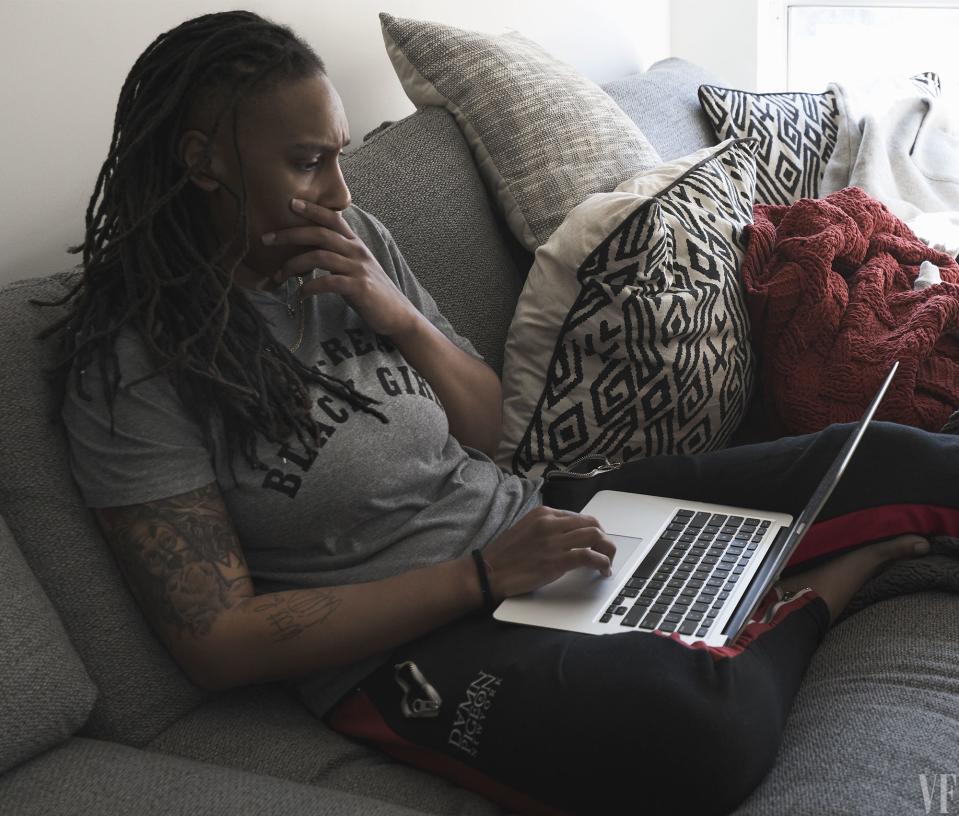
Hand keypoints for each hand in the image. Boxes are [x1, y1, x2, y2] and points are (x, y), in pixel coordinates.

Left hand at [262, 199, 419, 336]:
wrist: (397, 314)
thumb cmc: (372, 292)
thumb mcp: (356, 266)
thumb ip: (338, 255)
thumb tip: (312, 250)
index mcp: (355, 243)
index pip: (332, 218)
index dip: (312, 209)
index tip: (291, 202)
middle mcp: (356, 251)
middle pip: (319, 234)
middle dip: (290, 234)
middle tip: (266, 239)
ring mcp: (358, 269)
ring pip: (319, 257)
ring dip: (293, 265)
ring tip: (279, 275)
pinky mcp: (358, 288)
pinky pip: (327, 283)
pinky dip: (309, 288)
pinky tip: (299, 295)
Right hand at [475, 506, 616, 601]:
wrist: (487, 572)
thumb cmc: (503, 556)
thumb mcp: (525, 530)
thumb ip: (546, 529)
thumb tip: (569, 537)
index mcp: (543, 514)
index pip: (579, 516)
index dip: (593, 530)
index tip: (596, 542)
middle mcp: (550, 523)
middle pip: (592, 523)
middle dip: (604, 538)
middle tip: (606, 551)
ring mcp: (554, 542)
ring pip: (595, 536)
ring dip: (608, 550)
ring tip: (608, 562)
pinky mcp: (556, 561)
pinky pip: (590, 556)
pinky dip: (603, 563)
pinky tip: (603, 571)